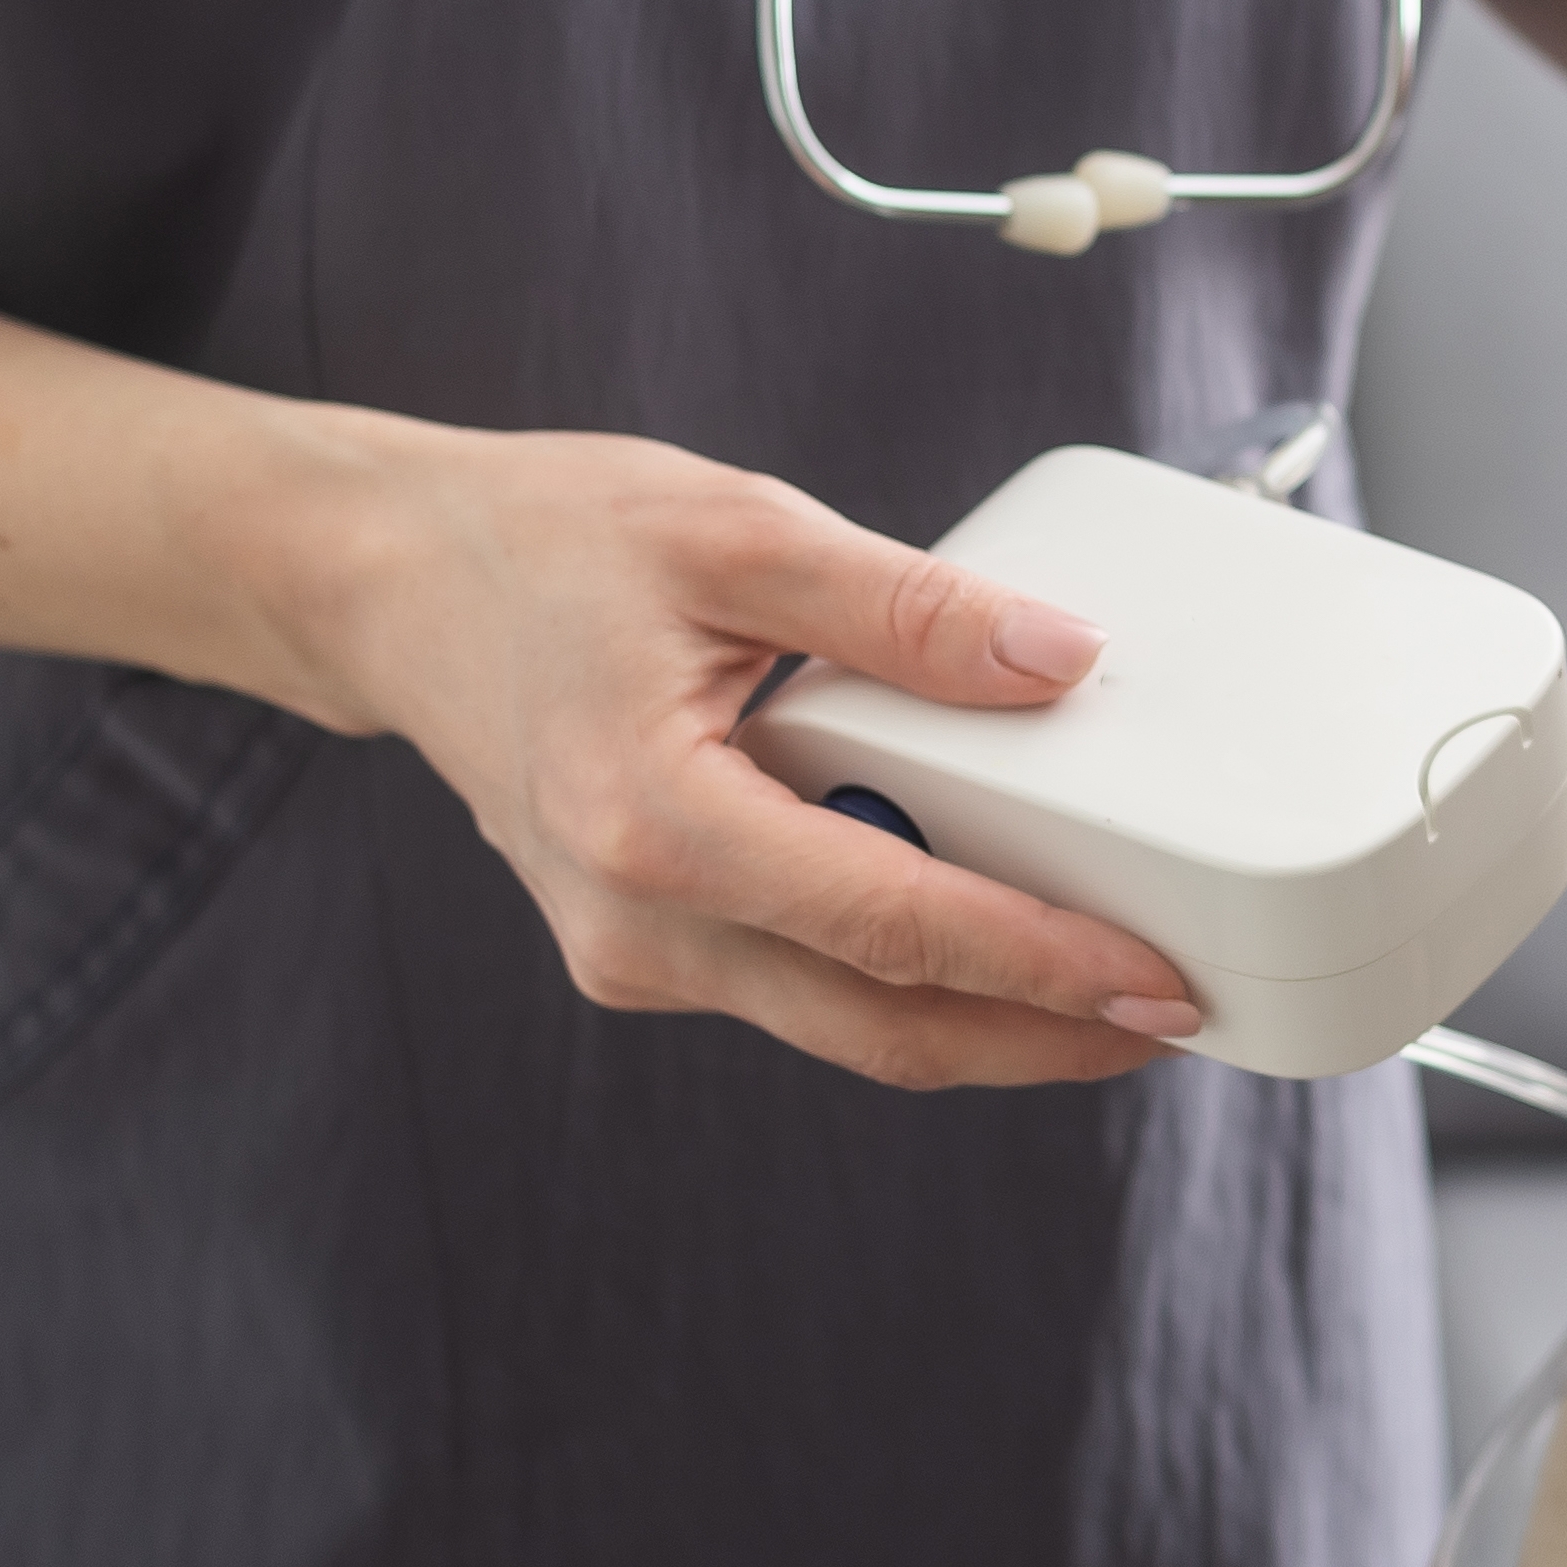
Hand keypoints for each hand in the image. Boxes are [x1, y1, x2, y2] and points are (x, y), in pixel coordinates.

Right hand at [271, 423, 1203, 1091]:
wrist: (387, 584)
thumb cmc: (542, 544)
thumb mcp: (737, 529)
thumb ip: (904, 605)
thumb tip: (1059, 659)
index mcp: (653, 825)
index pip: (891, 927)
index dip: (1040, 965)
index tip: (1158, 981)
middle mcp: (636, 925)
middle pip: (882, 1027)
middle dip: (1041, 1037)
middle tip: (1178, 1011)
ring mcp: (631, 952)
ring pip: (845, 1025)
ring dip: (985, 1018)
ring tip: (1116, 981)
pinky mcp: (643, 945)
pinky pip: (803, 986)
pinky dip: (908, 976)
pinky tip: (997, 929)